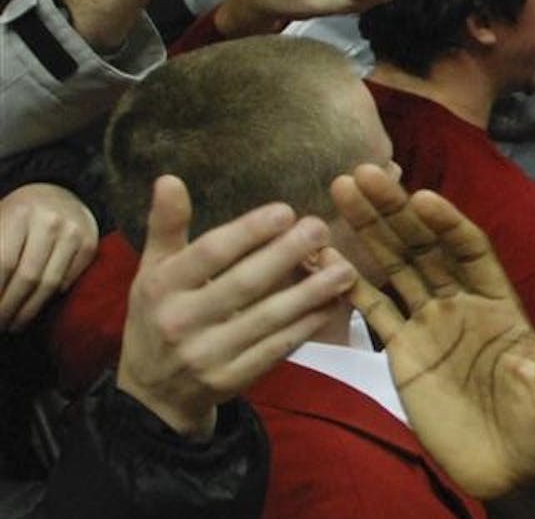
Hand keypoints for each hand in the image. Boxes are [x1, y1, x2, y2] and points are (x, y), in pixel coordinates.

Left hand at [0, 184, 97, 331]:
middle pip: (28, 276)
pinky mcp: (89, 245)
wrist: (56, 192)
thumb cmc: (17, 215)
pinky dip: (51, 297)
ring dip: (29, 310)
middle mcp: (50, 222)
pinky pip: (68, 281)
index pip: (4, 263)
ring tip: (15, 324)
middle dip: (9, 307)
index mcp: (19, 214)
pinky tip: (37, 305)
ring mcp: (74, 234)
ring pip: (50, 283)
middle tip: (0, 325)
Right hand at [115, 176, 355, 439]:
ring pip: (268, 318)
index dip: (249, 231)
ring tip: (344, 267)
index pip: (210, 253)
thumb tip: (170, 179)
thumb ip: (166, 226)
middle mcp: (182, 322)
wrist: (152, 394)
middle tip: (321, 227)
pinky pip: (277, 348)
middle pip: (244, 284)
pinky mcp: (232, 380)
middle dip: (286, 254)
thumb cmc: (158, 315)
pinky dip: (307, 325)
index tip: (286, 211)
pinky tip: (332, 304)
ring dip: (310, 292)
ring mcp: (208, 355)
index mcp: (161, 287)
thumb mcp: (152, 270)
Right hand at [334, 165, 534, 499]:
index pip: (470, 249)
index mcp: (499, 302)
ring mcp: (430, 324)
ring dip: (370, 230)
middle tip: (364, 173)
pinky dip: (348, 285)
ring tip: (342, 190)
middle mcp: (461, 302)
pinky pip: (373, 311)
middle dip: (396, 210)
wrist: (512, 473)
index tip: (422, 196)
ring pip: (396, 266)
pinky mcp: (403, 353)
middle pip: (425, 246)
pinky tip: (322, 256)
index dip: (448, 223)